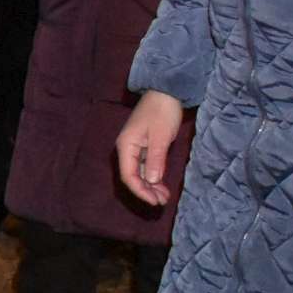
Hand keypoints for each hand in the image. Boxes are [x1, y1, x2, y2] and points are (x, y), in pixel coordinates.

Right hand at [115, 91, 186, 206]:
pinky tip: (162, 183)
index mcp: (126, 146)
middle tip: (162, 201)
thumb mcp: (161, 136)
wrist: (167, 91)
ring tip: (164, 196)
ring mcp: (135, 148)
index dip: (141, 191)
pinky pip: (146, 166)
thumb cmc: (162, 111)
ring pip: (139, 173)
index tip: (155, 201)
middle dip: (146, 191)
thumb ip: (155, 159)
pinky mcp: (145, 146)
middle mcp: (126, 149)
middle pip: (132, 176)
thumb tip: (150, 181)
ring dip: (151, 185)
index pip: (128, 176)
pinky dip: (154, 176)